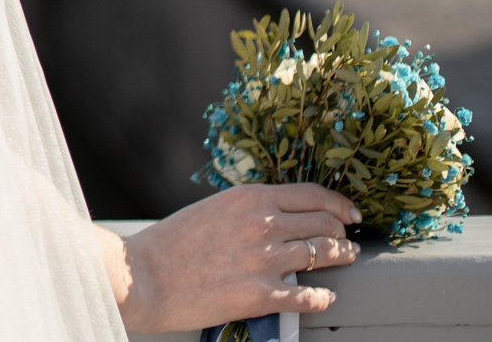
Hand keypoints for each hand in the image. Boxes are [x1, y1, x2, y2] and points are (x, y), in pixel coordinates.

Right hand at [107, 183, 362, 333]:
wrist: (142, 276)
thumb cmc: (170, 243)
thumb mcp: (212, 210)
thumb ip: (247, 211)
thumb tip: (278, 218)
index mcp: (249, 199)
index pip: (311, 194)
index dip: (338, 203)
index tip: (349, 213)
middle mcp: (263, 225)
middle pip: (323, 224)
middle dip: (341, 231)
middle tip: (347, 239)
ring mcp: (265, 261)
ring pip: (323, 255)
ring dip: (340, 258)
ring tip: (346, 259)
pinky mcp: (261, 295)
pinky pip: (308, 296)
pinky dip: (322, 297)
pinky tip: (325, 297)